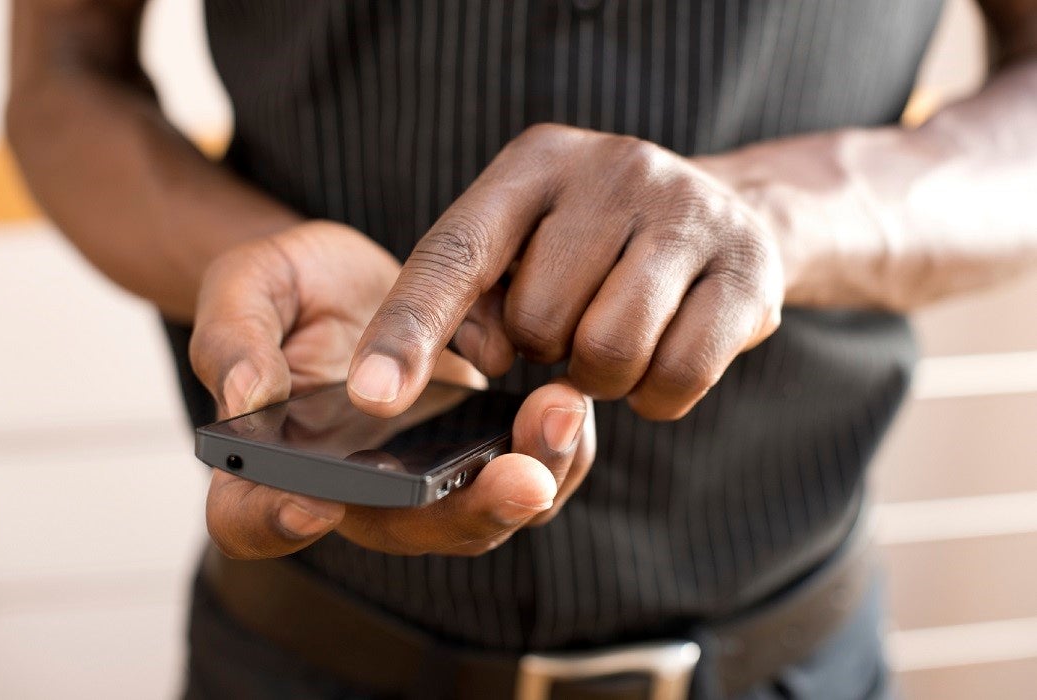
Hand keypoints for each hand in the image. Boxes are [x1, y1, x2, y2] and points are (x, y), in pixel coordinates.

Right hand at [190, 221, 594, 558]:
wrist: (355, 277)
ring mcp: (418, 479)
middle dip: (466, 512)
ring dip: (531, 480)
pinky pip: (522, 479)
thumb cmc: (289, 288)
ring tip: (561, 410)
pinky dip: (555, 453)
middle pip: (402, 532)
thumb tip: (245, 398)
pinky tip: (569, 400)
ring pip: (477, 516)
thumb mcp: (246, 286)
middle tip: (521, 478)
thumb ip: (234, 337)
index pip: (250, 519)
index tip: (314, 503)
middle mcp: (350, 491)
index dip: (274, 524)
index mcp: (271, 462)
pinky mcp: (470, 454)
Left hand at [347, 124, 784, 420]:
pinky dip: (656, 394)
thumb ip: (475, 300)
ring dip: (600, 377)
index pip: (456, 252)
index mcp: (534, 164)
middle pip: (539, 320)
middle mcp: (614, 169)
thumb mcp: (522, 249)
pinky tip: (660, 357)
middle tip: (571, 326)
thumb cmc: (596, 246)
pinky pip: (678, 375)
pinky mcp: (748, 267)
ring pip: (609, 352)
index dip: (409, 330)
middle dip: (545, 350)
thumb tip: (480, 358)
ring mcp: (688, 213)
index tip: (374, 397)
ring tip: (612, 341)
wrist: (729, 218)